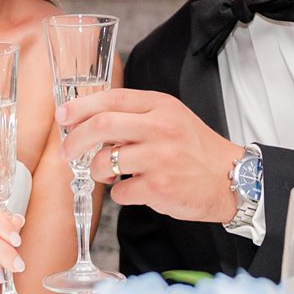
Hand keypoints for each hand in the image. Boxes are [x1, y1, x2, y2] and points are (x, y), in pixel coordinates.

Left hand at [58, 88, 240, 224]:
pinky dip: (119, 194)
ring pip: (104, 162)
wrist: (231, 179)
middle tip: (66, 151)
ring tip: (106, 174)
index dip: (80, 106)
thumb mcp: (172, 119)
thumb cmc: (196, 150)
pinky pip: (119, 192)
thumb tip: (90, 122)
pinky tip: (134, 190)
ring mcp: (159, 158)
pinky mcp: (159, 187)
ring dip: (96, 171)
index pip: (112, 98)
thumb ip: (137, 116)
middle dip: (74, 140)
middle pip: (100, 126)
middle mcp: (160, 128)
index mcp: (161, 106)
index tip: (62, 115)